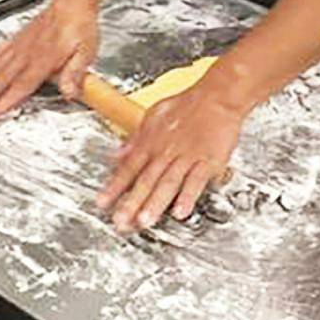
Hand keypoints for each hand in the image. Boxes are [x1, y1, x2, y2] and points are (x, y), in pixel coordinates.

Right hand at [0, 0, 98, 116]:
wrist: (72, 1)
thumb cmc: (80, 25)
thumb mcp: (86, 52)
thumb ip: (75, 73)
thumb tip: (70, 93)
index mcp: (45, 60)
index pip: (23, 84)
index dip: (7, 99)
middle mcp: (28, 53)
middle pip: (2, 78)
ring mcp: (20, 46)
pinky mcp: (17, 39)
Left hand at [96, 85, 244, 232]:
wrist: (216, 97)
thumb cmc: (187, 105)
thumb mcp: (154, 115)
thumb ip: (135, 138)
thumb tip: (118, 155)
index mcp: (151, 142)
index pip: (128, 167)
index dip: (114, 187)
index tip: (102, 204)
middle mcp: (166, 151)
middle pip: (146, 180)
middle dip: (132, 203)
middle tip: (120, 222)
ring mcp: (187, 157)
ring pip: (168, 183)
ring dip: (155, 203)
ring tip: (144, 221)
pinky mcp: (208, 161)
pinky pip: (196, 181)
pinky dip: (188, 196)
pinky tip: (181, 212)